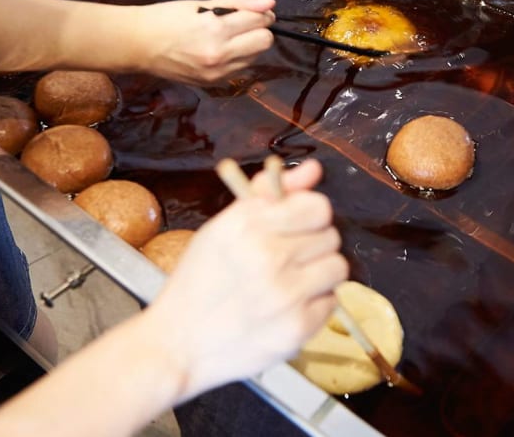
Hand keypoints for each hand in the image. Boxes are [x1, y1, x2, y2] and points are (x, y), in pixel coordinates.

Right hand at [128, 0, 275, 84]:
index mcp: (216, 28)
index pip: (260, 20)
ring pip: (256, 57)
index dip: (260, 13)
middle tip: (244, 24)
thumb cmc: (168, 18)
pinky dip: (238, 59)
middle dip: (259, 30)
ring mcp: (218, 72)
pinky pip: (242, 69)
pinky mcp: (214, 83)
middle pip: (265, 42)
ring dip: (250, 45)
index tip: (253, 10)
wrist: (139, 45)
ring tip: (228, 38)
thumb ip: (239, 2)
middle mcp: (220, 54)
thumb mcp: (203, 4)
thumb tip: (268, 4)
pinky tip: (221, 51)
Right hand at [140, 159, 347, 403]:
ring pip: (337, 268)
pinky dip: (313, 306)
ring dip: (318, 275)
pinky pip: (331, 303)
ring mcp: (285, 294)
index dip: (309, 216)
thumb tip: (313, 169)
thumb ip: (270, 194)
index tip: (296, 227)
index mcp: (247, 225)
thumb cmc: (199, 282)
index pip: (318, 206)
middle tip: (285, 260)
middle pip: (331, 236)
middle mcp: (268, 256)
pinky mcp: (297, 328)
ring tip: (289, 284)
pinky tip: (286, 308)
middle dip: (312, 246)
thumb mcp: (223, 228)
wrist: (176, 344)